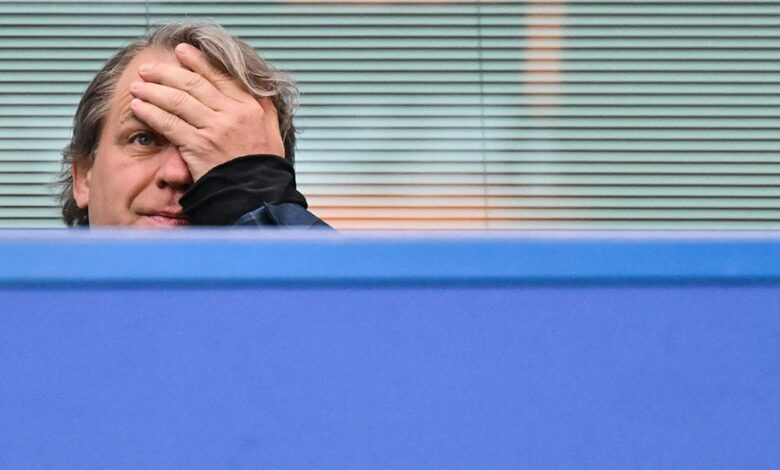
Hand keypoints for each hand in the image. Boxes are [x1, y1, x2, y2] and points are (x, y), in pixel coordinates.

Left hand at [128, 43, 284, 180]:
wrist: (256, 196)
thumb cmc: (263, 167)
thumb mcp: (272, 131)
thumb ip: (263, 107)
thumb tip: (256, 88)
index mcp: (250, 107)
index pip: (220, 76)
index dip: (198, 61)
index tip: (182, 52)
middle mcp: (232, 114)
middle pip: (193, 83)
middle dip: (167, 72)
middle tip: (149, 68)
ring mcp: (214, 129)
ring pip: (177, 100)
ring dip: (153, 90)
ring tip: (138, 86)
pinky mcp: (197, 146)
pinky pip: (169, 123)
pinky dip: (151, 113)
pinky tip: (139, 107)